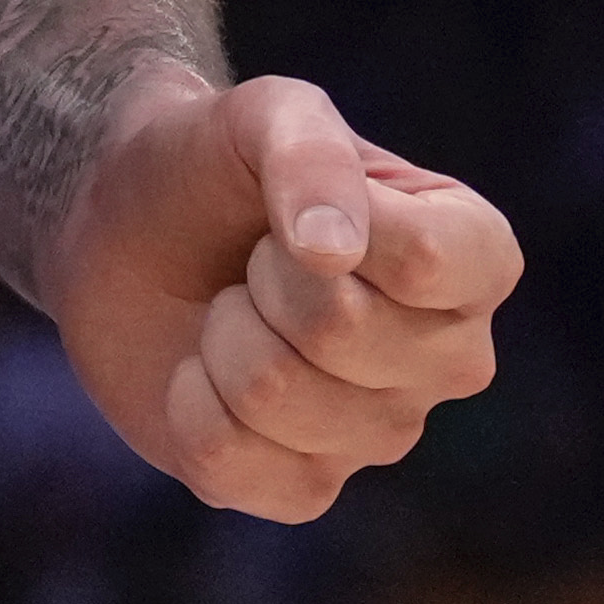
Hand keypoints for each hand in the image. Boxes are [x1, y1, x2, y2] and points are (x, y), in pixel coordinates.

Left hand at [46, 74, 521, 525]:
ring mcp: (384, 433)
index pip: (429, 260)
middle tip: (255, 261)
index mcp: (476, 256)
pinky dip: (189, 405)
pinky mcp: (307, 489)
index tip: (299, 208)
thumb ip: (309, 153)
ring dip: (221, 337)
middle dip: (263, 278)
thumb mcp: (260, 114)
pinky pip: (233, 466)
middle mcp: (451, 356)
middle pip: (345, 331)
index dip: (332, 223)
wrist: (128, 233)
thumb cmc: (214, 164)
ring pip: (277, 398)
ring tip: (233, 311)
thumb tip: (334, 254)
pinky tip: (206, 375)